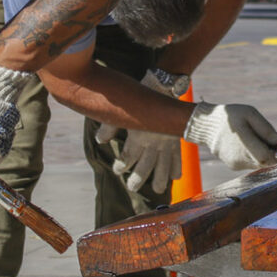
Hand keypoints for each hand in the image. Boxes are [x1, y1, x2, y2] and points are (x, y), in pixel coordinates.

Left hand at [90, 69, 190, 193]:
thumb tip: (99, 141)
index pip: (128, 157)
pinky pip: (178, 156)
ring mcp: (167, 141)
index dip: (121, 165)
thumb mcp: (122, 111)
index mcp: (138, 136)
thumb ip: (109, 127)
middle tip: (132, 187)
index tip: (117, 170)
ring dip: (160, 178)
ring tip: (158, 189)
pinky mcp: (176, 138)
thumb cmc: (139, 98)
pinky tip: (176, 177)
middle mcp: (153, 142)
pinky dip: (177, 167)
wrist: (163, 87)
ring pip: (163, 165)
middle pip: (145, 166)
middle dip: (138, 178)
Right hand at [183, 102, 276, 169]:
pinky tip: (247, 144)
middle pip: (264, 162)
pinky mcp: (233, 165)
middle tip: (271, 142)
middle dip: (272, 154)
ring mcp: (235, 163)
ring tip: (256, 139)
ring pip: (258, 164)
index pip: (266, 157)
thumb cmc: (231, 116)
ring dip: (262, 154)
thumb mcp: (250, 113)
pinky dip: (253, 155)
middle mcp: (239, 157)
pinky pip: (250, 163)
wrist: (207, 125)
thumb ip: (266, 128)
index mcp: (244, 142)